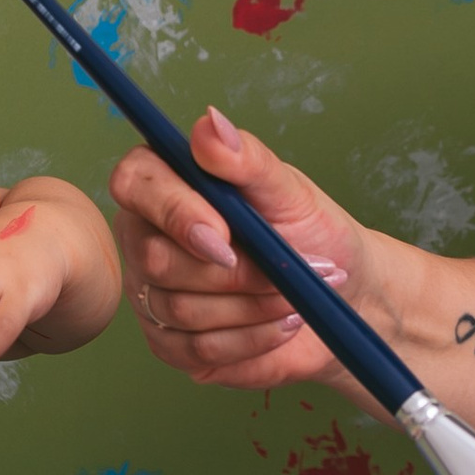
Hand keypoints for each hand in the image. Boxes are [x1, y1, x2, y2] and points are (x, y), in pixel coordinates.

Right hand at [110, 110, 379, 391]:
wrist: (342, 296)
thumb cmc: (311, 232)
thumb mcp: (288, 189)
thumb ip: (246, 159)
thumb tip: (209, 124)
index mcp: (165, 185)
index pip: (132, 183)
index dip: (174, 211)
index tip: (227, 232)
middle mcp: (147, 237)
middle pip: (157, 260)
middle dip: (235, 272)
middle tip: (288, 268)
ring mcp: (153, 294)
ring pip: (182, 310)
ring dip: (253, 306)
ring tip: (295, 297)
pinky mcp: (172, 343)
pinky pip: (198, 350)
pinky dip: (252, 339)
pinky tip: (281, 324)